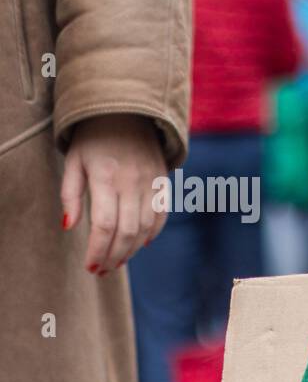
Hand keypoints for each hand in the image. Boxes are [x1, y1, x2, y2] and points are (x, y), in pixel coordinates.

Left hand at [61, 114, 167, 273]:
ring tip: (117, 260)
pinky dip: (151, 234)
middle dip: (114, 256)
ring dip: (131, 250)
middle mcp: (131, 182)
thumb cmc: (94, 138)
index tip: (90, 266)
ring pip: (145, 229)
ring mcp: (151, 183)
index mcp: (105, 177)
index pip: (104, 225)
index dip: (98, 250)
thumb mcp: (74, 162)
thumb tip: (70, 226)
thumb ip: (70, 195)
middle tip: (102, 270)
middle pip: (127, 232)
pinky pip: (160, 216)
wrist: (128, 111)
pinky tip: (139, 244)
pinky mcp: (163, 183)